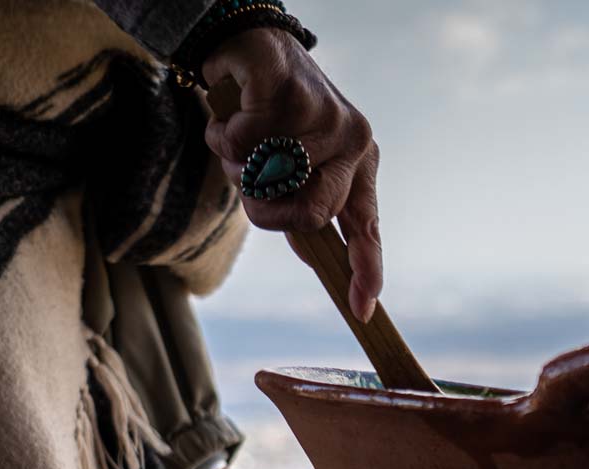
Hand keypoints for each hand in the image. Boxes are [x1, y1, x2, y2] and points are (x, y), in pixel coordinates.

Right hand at [202, 26, 381, 320]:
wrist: (248, 40)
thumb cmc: (270, 113)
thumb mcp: (294, 164)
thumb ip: (304, 206)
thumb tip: (318, 258)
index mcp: (359, 163)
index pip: (367, 226)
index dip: (367, 269)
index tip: (362, 308)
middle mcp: (352, 140)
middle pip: (310, 215)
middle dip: (267, 212)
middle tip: (249, 185)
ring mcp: (325, 114)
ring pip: (268, 181)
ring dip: (237, 167)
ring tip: (240, 135)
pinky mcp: (288, 89)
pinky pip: (241, 143)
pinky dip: (222, 135)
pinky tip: (230, 111)